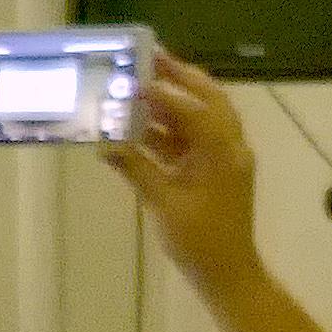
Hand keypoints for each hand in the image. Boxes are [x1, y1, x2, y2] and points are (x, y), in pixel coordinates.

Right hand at [103, 52, 264, 293]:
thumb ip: (134, 167)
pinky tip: (137, 128)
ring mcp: (222, 160)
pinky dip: (167, 131)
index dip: (165, 93)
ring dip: (172, 103)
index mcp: (224, 153)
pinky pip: (190, 141)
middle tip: (151, 58)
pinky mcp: (211, 173)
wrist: (226, 273)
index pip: (195, 111)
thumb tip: (103, 142)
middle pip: (209, 101)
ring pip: (199, 120)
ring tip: (138, 86)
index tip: (135, 78)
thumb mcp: (163, 202)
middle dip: (182, 78)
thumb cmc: (199, 239)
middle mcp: (229, 148)